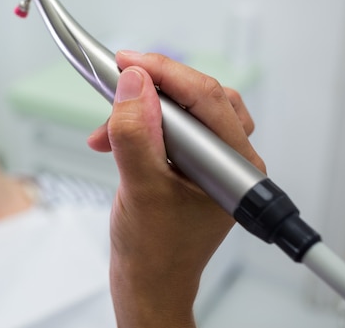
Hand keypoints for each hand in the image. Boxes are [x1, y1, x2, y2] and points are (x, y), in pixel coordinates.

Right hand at [88, 51, 265, 327]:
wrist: (148, 282)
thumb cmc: (154, 251)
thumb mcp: (140, 188)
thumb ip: (136, 133)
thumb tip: (134, 83)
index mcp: (234, 165)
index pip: (206, 98)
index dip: (164, 73)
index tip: (127, 63)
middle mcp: (229, 160)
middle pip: (198, 97)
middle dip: (151, 91)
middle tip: (117, 84)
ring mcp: (210, 162)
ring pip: (183, 111)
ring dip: (142, 111)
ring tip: (110, 128)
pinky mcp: (190, 165)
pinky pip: (170, 129)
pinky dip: (140, 127)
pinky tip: (115, 140)